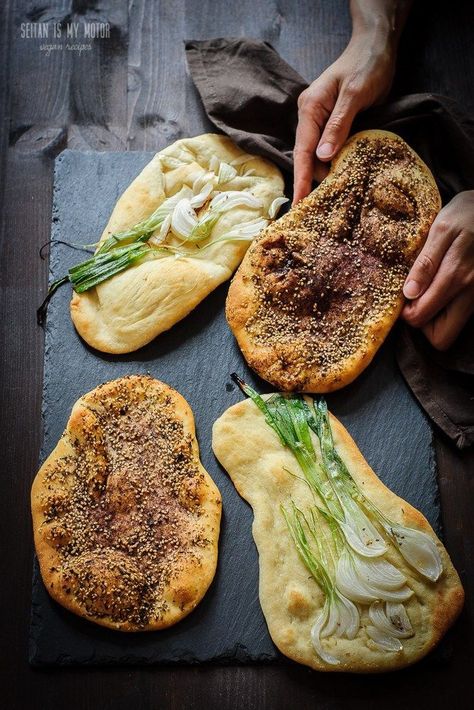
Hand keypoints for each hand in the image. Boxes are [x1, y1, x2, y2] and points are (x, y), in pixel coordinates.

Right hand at [293, 33, 395, 203]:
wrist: (377, 46)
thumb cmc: (366, 65)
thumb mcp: (354, 95)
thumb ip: (338, 126)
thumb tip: (323, 158)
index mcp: (310, 109)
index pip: (302, 151)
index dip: (301, 179)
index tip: (300, 204)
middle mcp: (311, 117)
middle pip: (308, 157)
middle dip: (314, 182)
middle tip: (321, 210)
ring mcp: (322, 121)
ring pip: (320, 155)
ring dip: (327, 174)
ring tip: (334, 199)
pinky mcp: (334, 124)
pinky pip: (331, 149)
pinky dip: (336, 164)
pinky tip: (343, 178)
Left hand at [402, 191, 473, 349]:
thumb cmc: (466, 214)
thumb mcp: (441, 229)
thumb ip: (426, 262)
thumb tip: (410, 293)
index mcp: (455, 276)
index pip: (422, 318)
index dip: (407, 313)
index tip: (403, 296)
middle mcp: (470, 292)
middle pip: (441, 337)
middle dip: (423, 324)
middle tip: (414, 300)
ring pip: (452, 329)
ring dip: (436, 318)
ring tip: (426, 293)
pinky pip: (462, 316)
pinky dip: (448, 310)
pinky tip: (440, 289)